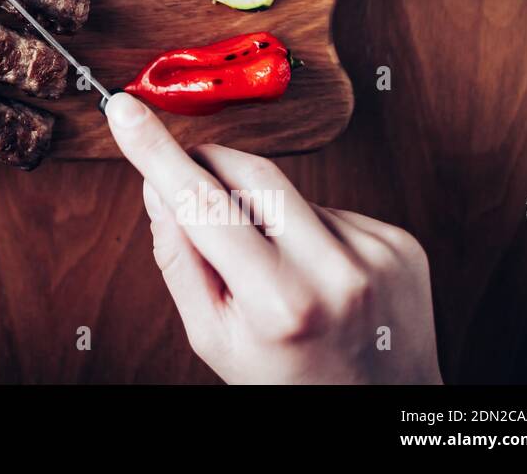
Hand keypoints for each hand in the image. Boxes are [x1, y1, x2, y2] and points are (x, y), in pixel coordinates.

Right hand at [105, 92, 441, 383]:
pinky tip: (314, 272)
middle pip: (249, 174)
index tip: (127, 111)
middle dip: (209, 169)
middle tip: (189, 186)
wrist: (385, 414)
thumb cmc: (289, 383)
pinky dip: (307, 230)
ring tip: (275, 271)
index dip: (157, 152)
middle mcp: (334, 272)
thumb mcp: (214, 338)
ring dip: (265, 214)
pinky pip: (329, 210)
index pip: (202, 204)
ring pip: (289, 194)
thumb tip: (156, 188)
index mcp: (279, 303)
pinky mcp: (399, 242)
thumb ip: (179, 261)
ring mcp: (375, 253)